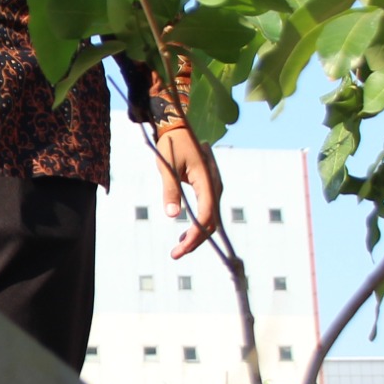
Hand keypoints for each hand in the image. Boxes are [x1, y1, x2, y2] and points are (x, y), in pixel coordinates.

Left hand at [154, 123, 220, 257]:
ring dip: (197, 235)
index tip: (181, 248)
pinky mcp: (207, 189)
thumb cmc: (172, 145)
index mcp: (207, 180)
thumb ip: (170, 190)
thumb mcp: (168, 167)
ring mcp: (213, 188)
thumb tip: (173, 215)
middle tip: (176, 254)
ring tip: (179, 249)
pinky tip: (185, 235)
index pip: (206, 214)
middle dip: (195, 240)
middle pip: (211, 221)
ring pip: (210, 218)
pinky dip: (198, 225)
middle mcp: (215, 186)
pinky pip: (207, 211)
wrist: (178, 129)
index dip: (196, 234)